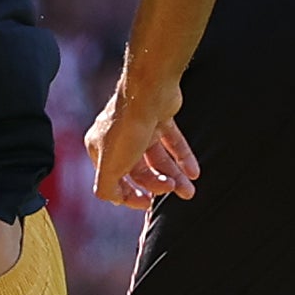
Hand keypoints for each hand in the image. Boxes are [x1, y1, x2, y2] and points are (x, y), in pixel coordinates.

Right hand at [83, 75, 200, 206]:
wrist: (150, 90)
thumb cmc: (128, 127)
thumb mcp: (109, 165)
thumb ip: (106, 188)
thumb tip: (115, 200)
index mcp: (101, 149)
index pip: (114, 181)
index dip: (130, 196)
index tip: (147, 204)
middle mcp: (118, 138)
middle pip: (139, 171)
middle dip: (158, 185)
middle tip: (172, 190)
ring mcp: (140, 128)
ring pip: (158, 159)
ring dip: (174, 176)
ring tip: (188, 190)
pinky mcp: (160, 118)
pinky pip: (173, 143)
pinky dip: (183, 158)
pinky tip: (193, 173)